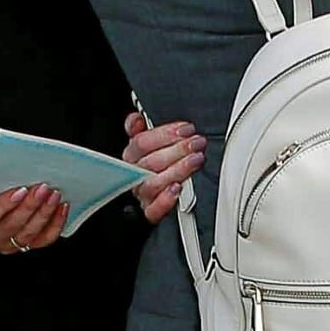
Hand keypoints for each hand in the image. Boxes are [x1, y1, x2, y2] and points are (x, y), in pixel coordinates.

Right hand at [0, 184, 67, 254]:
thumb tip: (4, 165)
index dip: (2, 206)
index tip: (19, 190)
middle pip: (10, 226)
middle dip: (29, 206)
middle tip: (42, 188)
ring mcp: (8, 245)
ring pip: (29, 233)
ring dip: (44, 212)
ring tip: (54, 195)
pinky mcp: (26, 245)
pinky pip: (44, 239)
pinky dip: (55, 223)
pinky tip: (61, 207)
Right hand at [125, 113, 207, 227]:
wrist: (163, 194)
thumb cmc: (158, 164)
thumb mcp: (152, 142)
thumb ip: (141, 130)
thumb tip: (135, 119)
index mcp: (132, 156)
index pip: (140, 143)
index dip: (164, 134)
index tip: (186, 129)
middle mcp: (135, 175)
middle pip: (149, 162)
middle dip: (177, 149)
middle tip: (196, 142)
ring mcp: (143, 194)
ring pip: (153, 183)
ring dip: (177, 170)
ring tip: (196, 159)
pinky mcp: (151, 211)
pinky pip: (153, 210)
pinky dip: (165, 200)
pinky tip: (177, 188)